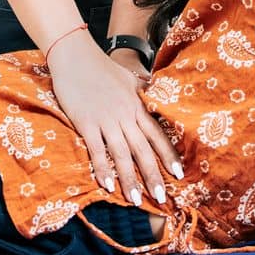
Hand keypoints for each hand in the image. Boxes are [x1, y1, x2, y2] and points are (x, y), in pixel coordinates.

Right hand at [47, 33, 182, 207]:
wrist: (75, 55)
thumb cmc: (101, 66)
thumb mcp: (129, 77)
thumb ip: (142, 89)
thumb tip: (154, 94)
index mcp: (137, 106)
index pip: (157, 134)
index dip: (168, 155)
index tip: (178, 174)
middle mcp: (125, 115)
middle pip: (143, 149)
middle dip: (153, 175)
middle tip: (161, 198)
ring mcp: (106, 119)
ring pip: (122, 154)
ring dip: (129, 179)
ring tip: (135, 200)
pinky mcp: (86, 122)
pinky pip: (97, 150)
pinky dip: (103, 168)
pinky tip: (108, 185)